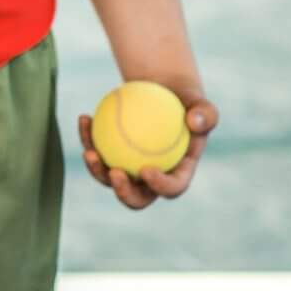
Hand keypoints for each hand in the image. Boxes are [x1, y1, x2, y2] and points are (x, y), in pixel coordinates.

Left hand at [79, 88, 217, 208]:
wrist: (162, 93)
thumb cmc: (185, 102)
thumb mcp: (201, 105)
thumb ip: (205, 114)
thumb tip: (194, 122)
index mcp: (178, 174)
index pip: (172, 188)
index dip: (160, 186)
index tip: (146, 170)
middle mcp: (152, 179)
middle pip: (137, 197)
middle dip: (124, 193)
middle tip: (114, 173)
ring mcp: (128, 168)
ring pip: (109, 178)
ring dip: (96, 169)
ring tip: (89, 152)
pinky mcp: (109, 154)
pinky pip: (96, 149)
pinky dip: (88, 136)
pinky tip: (85, 118)